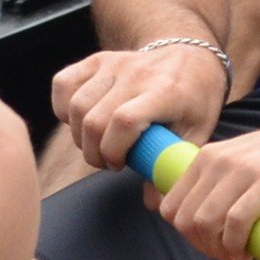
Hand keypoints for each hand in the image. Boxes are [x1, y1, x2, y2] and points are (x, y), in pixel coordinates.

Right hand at [51, 39, 228, 173]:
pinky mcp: (97, 60)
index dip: (113, 150)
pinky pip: (63, 84)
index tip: (119, 165)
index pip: (124, 121)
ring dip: (79, 135)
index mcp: (165, 92)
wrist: (190, 56)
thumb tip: (153, 204)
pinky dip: (63, 107)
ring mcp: (114, 64)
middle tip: (108, 162)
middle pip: (94, 118)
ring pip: (76, 105)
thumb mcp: (197, 132)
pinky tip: (80, 120)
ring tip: (97, 145)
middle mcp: (136, 74)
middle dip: (94, 151)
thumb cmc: (195, 98)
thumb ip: (172, 166)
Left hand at [154, 100, 259, 259]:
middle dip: (201, 246)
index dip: (186, 235)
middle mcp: (217, 160)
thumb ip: (227, 194)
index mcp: (208, 158)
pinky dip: (235, 245)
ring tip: (236, 258)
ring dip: (217, 250)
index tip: (210, 246)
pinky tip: (245, 253)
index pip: (171, 206)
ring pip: (205, 222)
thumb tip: (215, 242)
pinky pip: (236, 221)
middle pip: (184, 219)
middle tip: (225, 257)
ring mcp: (242, 169)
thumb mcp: (247, 167)